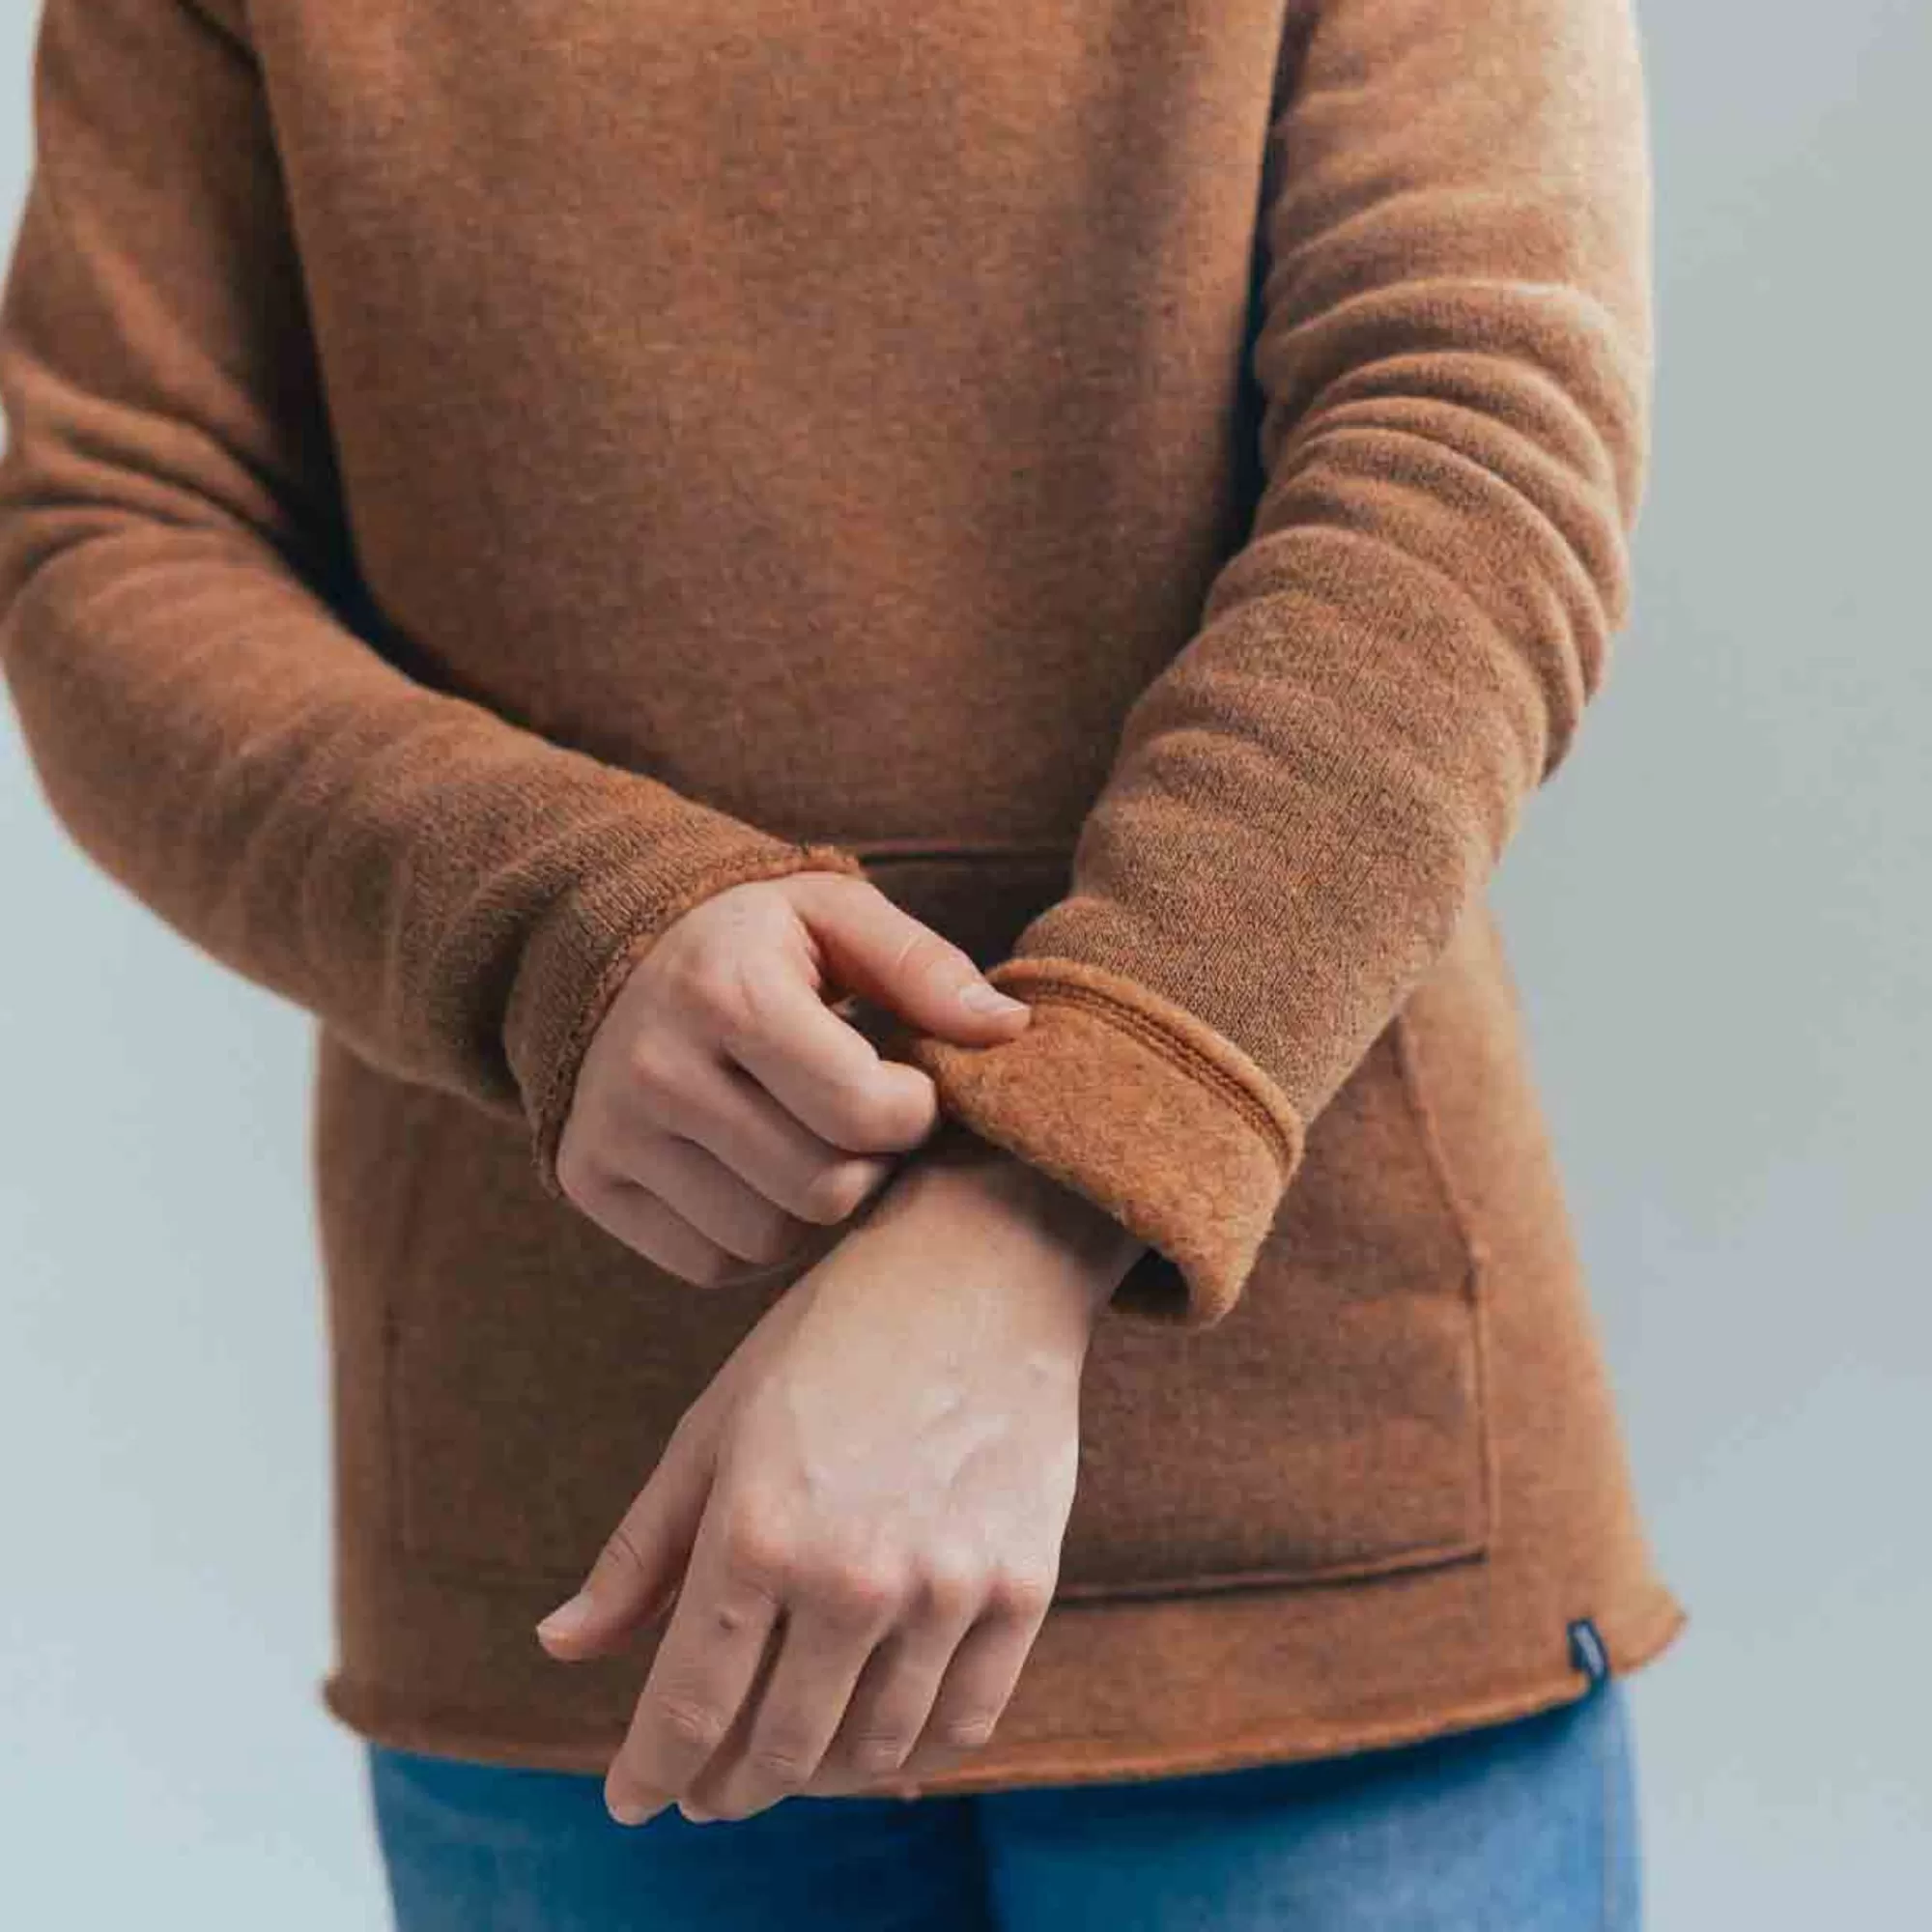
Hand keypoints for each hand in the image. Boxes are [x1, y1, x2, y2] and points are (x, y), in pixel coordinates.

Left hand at [534, 1135, 1145, 1824]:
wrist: (979, 1270)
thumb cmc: (829, 1340)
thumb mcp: (712, 1427)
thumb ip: (640, 1552)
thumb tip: (559, 1647)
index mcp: (754, 1531)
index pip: (688, 1708)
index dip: (651, 1772)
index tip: (630, 1799)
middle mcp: (850, 1576)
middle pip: (778, 1752)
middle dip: (726, 1787)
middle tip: (706, 1791)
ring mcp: (945, 1587)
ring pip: (870, 1751)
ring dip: (815, 1780)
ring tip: (786, 1764)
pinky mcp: (1022, 1587)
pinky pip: (962, 1723)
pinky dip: (910, 1753)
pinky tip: (876, 1739)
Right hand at [553, 870, 1031, 1284]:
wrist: (605, 946)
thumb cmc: (751, 938)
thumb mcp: (833, 914)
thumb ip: (923, 966)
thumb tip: (1011, 1030)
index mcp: (727, 992)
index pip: (861, 1111)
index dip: (914, 1112)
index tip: (910, 1084)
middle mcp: (657, 1068)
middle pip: (822, 1189)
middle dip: (873, 1165)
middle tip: (869, 1122)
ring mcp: (615, 1133)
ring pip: (770, 1237)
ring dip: (819, 1207)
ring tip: (817, 1142)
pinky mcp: (591, 1182)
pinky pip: (712, 1263)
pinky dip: (759, 1236)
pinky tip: (762, 1172)